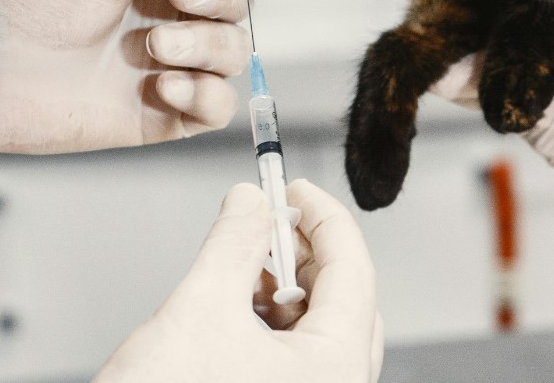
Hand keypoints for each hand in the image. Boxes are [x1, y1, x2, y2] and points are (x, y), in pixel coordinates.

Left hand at [0, 0, 274, 153]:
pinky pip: (217, 108)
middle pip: (238, 6)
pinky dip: (204, 96)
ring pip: (234, 55)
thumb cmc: (25, 11)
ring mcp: (173, 68)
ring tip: (155, 50)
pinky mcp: (166, 115)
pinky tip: (164, 87)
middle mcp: (173, 20)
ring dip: (206, 48)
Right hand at [95, 180, 383, 382]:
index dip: (325, 218)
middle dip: (308, 252)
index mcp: (338, 365)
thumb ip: (232, 246)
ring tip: (252, 258)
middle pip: (344, 298)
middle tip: (276, 217)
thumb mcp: (200, 312)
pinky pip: (298, 355)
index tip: (298, 188)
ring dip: (288, 285)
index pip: (353, 268)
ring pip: (320, 328)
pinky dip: (275, 320)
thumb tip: (248, 201)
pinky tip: (244, 300)